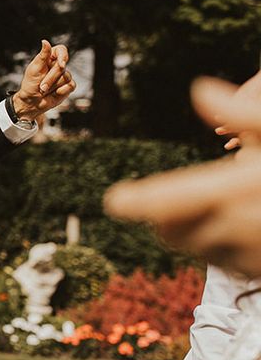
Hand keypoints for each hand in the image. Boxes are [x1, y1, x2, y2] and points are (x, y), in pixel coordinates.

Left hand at [12, 40, 74, 120]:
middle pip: (62, 67)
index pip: (61, 50)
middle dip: (50, 78)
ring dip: (53, 86)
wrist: (31, 102)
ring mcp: (65, 76)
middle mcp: (59, 66)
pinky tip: (53, 94)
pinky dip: (60, 91)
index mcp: (50, 58)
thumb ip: (42, 55)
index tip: (61, 64)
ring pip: (66, 77)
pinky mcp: (68, 86)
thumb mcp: (34, 69)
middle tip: (41, 86)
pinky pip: (70, 86)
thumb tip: (45, 41)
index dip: (63, 56)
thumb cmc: (30, 84)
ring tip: (44, 90)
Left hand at [105, 77, 260, 275]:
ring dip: (188, 230)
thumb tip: (199, 89)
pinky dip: (216, 245)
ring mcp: (248, 255)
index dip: (135, 202)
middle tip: (161, 201)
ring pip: (193, 247)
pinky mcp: (258, 270)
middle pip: (170, 231)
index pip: (166, 201)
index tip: (113, 201)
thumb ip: (246, 114)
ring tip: (212, 206)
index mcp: (236, 189)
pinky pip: (222, 261)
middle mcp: (236, 227)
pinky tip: (236, 225)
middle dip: (161, 216)